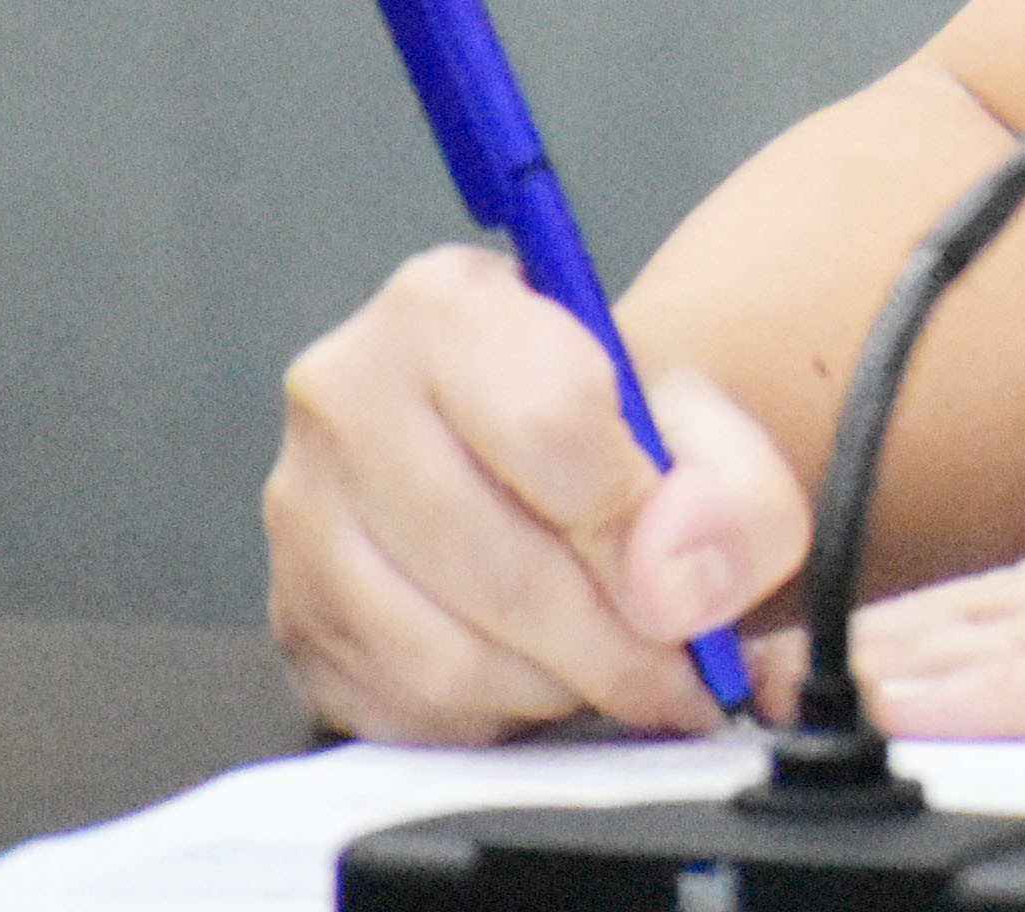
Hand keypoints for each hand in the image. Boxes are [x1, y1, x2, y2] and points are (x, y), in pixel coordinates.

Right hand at [269, 242, 811, 739]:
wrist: (541, 452)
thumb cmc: (608, 427)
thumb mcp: (705, 425)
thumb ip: (731, 493)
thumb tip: (676, 588)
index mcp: (446, 307)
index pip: (551, 424)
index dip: (638, 526)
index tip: (689, 582)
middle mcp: (345, 397)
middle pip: (498, 565)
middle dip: (613, 644)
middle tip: (682, 672)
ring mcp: (301, 517)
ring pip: (446, 658)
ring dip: (557, 688)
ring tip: (615, 666)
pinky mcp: (293, 619)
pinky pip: (405, 710)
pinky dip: (496, 717)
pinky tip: (541, 676)